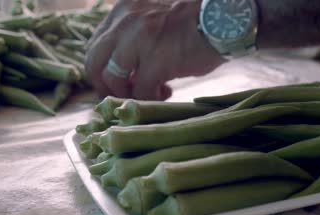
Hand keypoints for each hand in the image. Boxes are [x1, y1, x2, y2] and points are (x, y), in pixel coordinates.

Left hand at [85, 0, 226, 99]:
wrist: (225, 18)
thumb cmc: (194, 21)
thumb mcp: (153, 19)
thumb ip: (132, 39)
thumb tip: (123, 73)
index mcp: (123, 11)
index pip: (95, 45)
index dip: (102, 69)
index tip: (118, 82)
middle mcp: (125, 21)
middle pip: (94, 63)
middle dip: (105, 86)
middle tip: (124, 95)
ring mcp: (139, 40)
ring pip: (112, 78)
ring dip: (127, 94)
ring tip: (149, 93)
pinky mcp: (157, 60)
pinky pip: (141, 90)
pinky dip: (150, 99)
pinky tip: (165, 93)